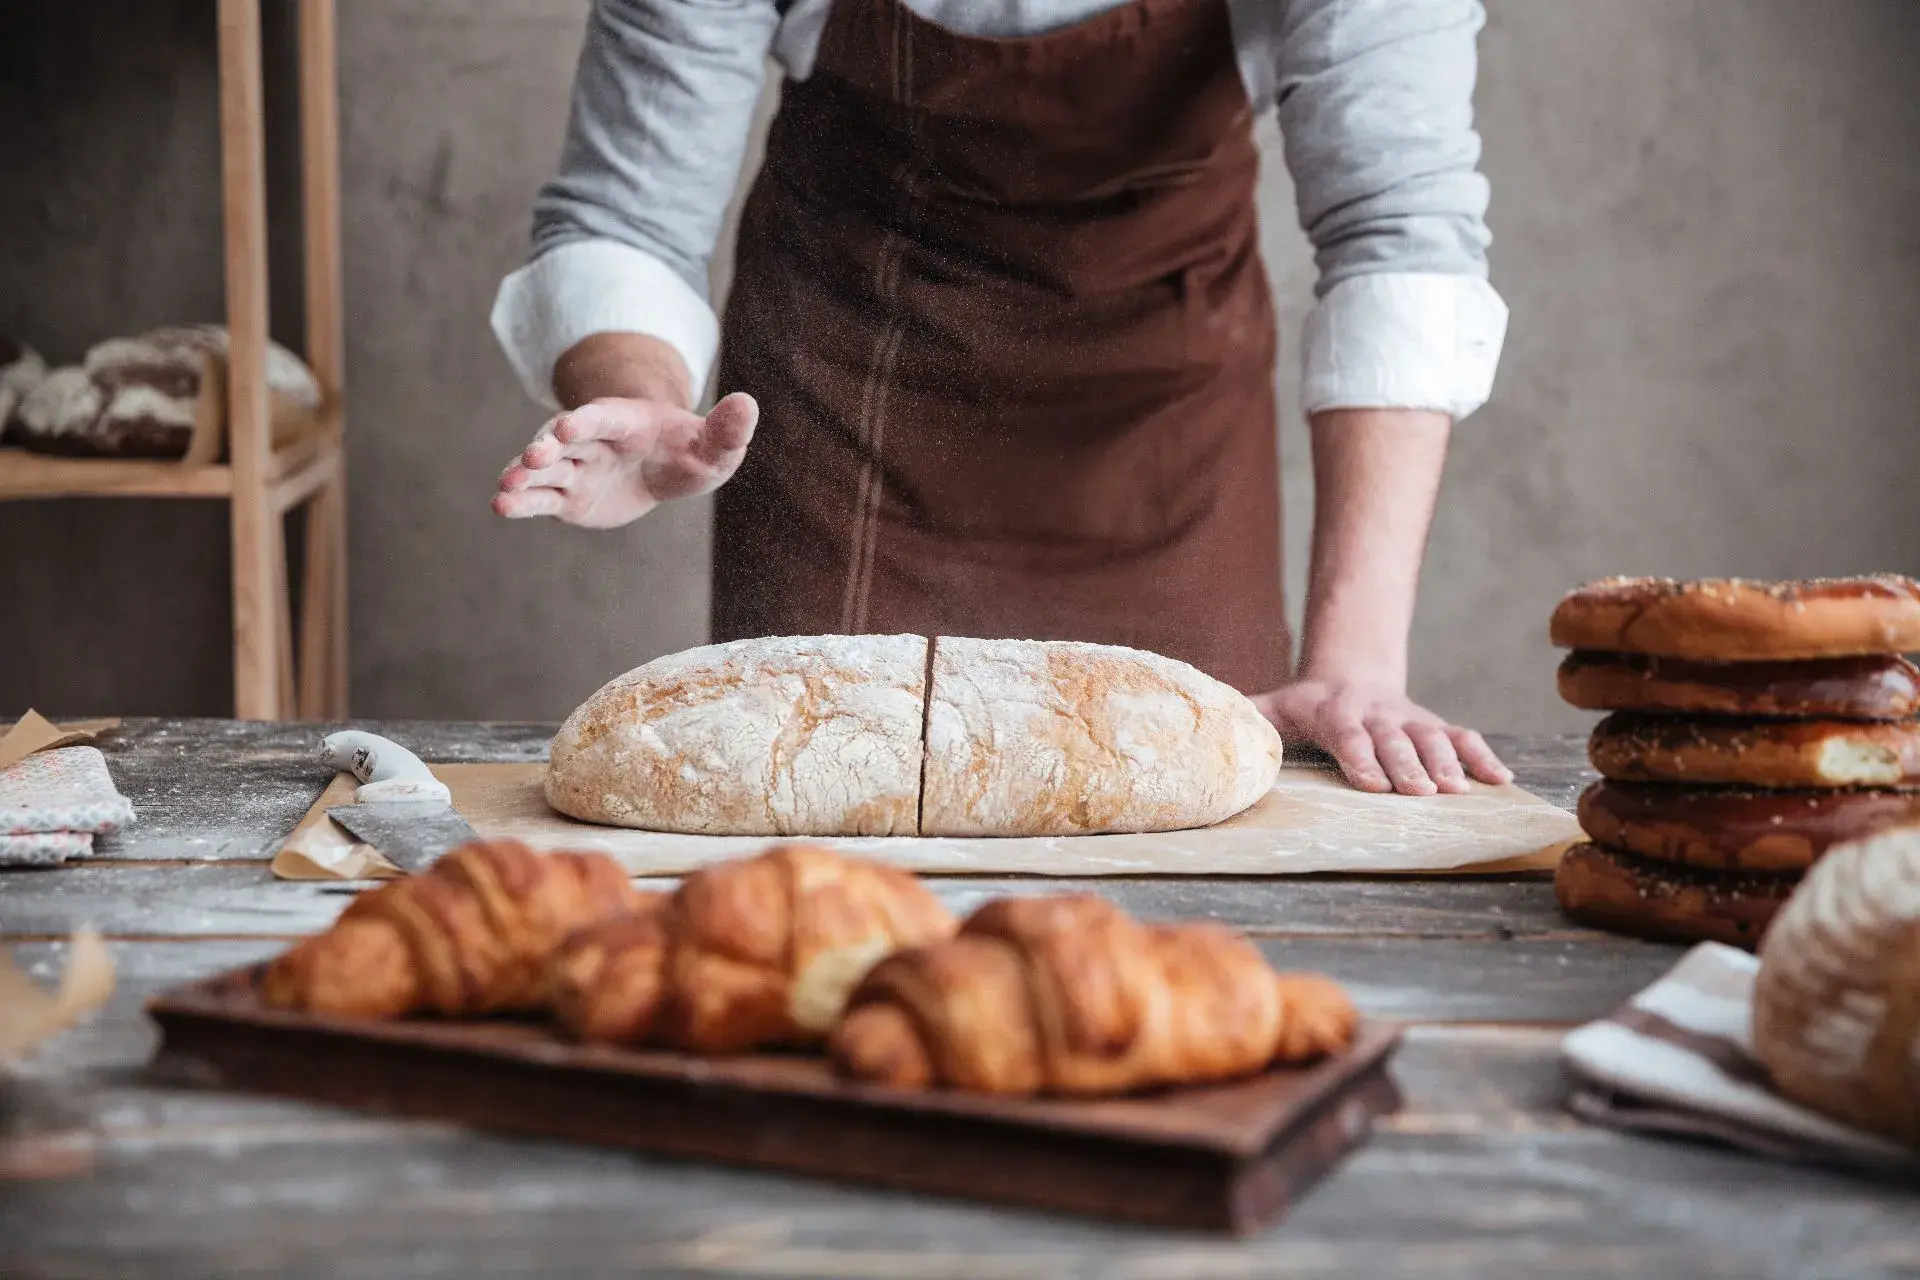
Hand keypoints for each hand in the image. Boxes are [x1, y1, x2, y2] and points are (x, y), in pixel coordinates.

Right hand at [493, 391, 757, 527]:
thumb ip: (727, 429)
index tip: (566, 425)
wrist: (664, 466)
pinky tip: (501, 507)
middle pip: (564, 442)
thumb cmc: (689, 450)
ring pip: (546, 473)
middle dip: (546, 447)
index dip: (585, 421)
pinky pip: (543, 501)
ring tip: (504, 491)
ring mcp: (577, 469)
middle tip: (532, 457)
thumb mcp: (714, 445)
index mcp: (625, 422)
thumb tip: (748, 404)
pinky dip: (523, 504)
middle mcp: (593, 441)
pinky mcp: (569, 498)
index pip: (602, 418)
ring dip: (525, 478)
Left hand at [1253, 679, 1511, 795]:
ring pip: (1432, 737)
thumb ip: (1247, 718)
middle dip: (1408, 764)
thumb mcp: (1272, 707)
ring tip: (1459, 792)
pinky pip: (1463, 737)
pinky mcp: (1433, 723)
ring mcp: (1409, 718)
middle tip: (1421, 792)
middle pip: (1395, 740)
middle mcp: (1377, 714)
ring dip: (1447, 763)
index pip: (1348, 735)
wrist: (1349, 674)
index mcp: (1335, 712)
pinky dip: (1483, 757)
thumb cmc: (1305, 706)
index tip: (1372, 782)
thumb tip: (1213, 727)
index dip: (1360, 757)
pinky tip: (1502, 780)